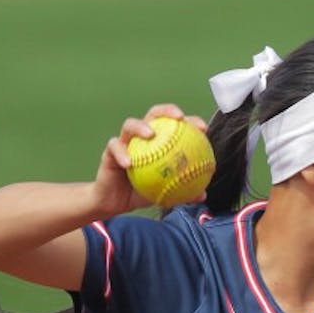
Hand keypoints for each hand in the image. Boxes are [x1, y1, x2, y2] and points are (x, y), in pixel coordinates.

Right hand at [90, 104, 209, 216]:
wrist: (116, 202)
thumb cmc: (142, 192)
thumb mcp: (165, 194)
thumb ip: (183, 192)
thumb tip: (202, 195)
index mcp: (159, 141)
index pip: (175, 125)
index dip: (190, 121)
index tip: (203, 129)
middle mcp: (142, 136)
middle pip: (154, 114)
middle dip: (167, 110)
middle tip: (179, 118)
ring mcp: (125, 141)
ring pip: (130, 125)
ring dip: (140, 126)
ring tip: (150, 134)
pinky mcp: (109, 151)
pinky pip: (114, 148)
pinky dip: (121, 153)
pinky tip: (129, 163)